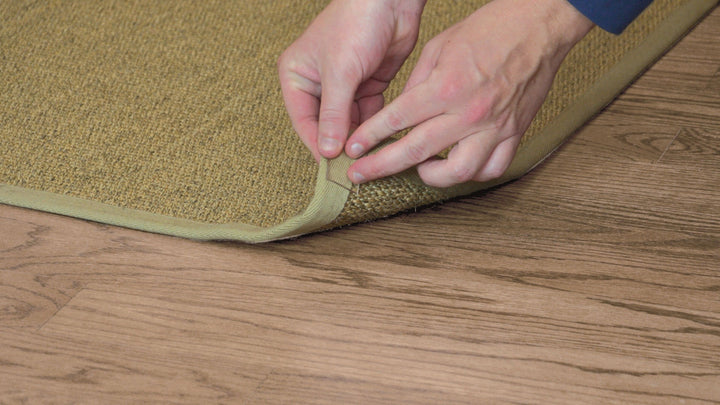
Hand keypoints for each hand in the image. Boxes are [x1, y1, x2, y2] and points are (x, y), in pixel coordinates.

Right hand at [278, 0, 425, 160]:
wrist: (391, 0)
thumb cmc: (356, 23)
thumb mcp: (341, 72)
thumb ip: (334, 113)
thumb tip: (327, 151)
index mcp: (297, 76)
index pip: (304, 122)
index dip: (318, 146)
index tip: (332, 170)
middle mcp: (317, 84)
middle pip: (325, 126)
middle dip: (338, 146)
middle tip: (352, 171)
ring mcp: (343, 87)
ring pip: (348, 124)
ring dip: (358, 141)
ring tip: (368, 162)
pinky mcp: (367, 87)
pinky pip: (367, 116)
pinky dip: (373, 130)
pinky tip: (381, 145)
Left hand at [345, 0, 593, 186]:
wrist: (539, 25)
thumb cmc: (491, 29)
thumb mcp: (440, 46)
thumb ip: (416, 83)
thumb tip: (399, 112)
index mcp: (446, 86)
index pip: (397, 120)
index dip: (370, 138)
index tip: (353, 149)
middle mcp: (469, 112)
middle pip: (416, 151)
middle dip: (381, 166)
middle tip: (360, 175)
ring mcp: (494, 127)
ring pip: (457, 172)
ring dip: (430, 177)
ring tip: (418, 169)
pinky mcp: (514, 134)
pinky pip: (491, 169)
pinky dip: (471, 174)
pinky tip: (456, 166)